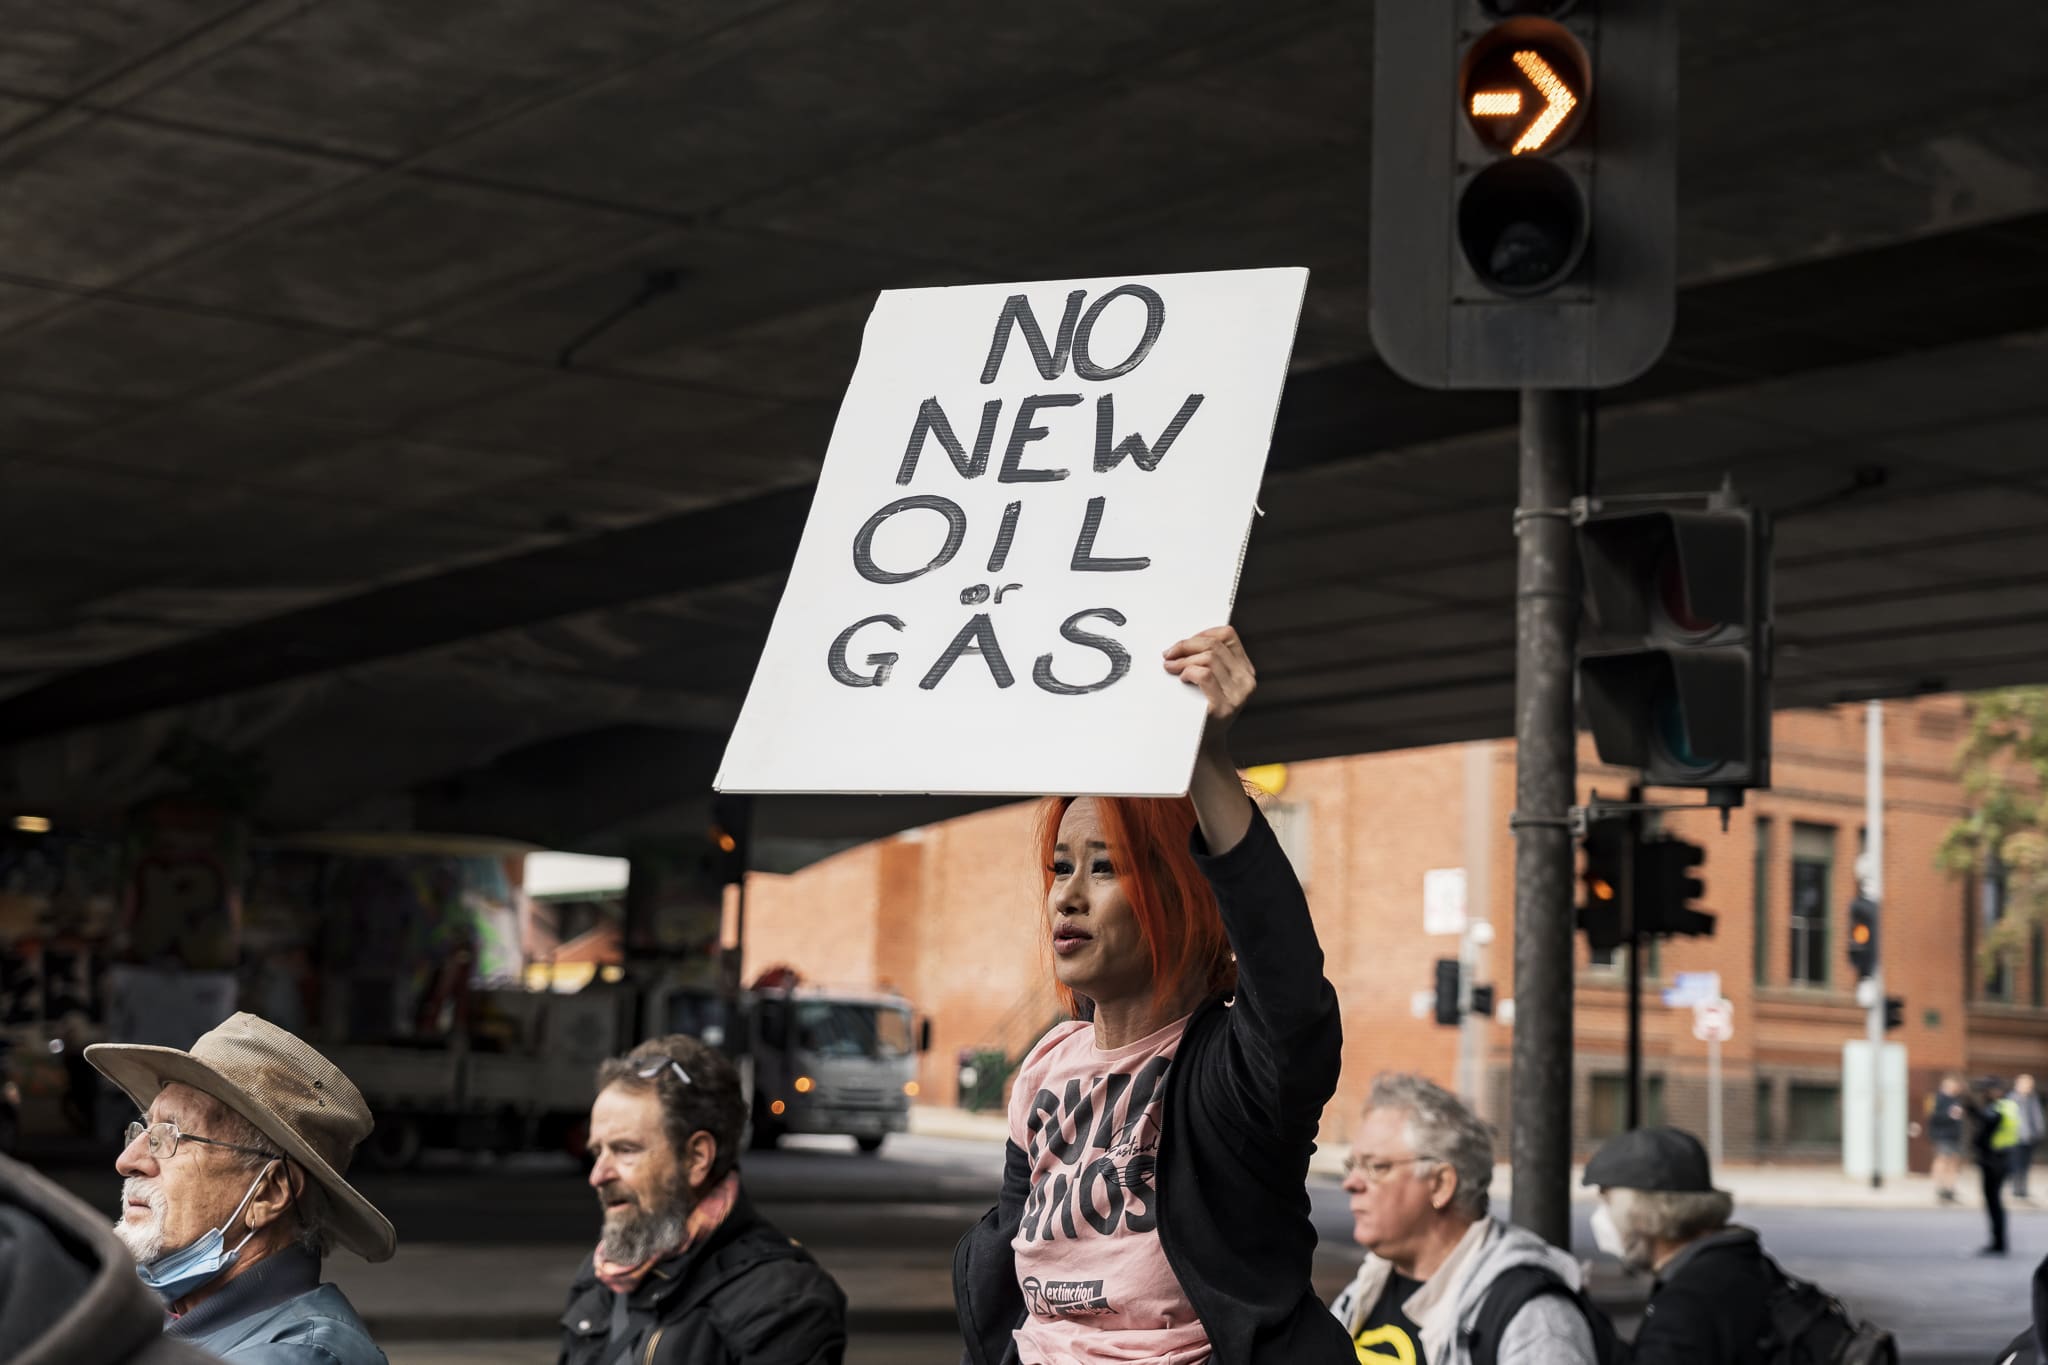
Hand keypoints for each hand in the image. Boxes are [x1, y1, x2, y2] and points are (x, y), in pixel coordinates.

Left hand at [1163, 625, 1255, 756]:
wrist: (1202, 745)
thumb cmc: (1202, 710)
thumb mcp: (1214, 683)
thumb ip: (1209, 661)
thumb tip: (1185, 642)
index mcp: (1246, 671)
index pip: (1228, 635)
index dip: (1203, 633)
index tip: (1185, 642)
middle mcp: (1246, 682)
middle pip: (1214, 645)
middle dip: (1186, 646)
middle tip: (1169, 654)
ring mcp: (1237, 696)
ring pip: (1208, 658)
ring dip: (1183, 660)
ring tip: (1170, 667)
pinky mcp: (1222, 708)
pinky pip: (1204, 676)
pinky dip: (1188, 672)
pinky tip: (1181, 679)